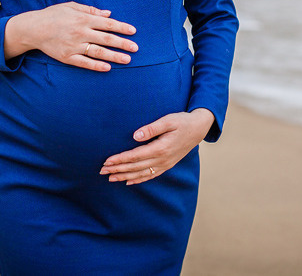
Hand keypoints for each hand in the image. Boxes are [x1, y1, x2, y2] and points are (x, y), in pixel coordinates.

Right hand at [4, 2, 137, 70]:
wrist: (33, 28)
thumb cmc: (53, 15)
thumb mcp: (71, 6)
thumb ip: (90, 10)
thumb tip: (108, 14)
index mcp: (83, 19)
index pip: (107, 24)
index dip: (122, 27)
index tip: (133, 31)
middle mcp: (80, 32)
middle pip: (106, 39)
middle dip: (122, 43)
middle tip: (135, 48)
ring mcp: (74, 46)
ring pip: (98, 52)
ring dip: (114, 56)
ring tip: (126, 59)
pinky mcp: (67, 57)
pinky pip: (84, 63)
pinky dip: (96, 65)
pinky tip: (107, 68)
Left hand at [99, 108, 214, 184]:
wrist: (199, 128)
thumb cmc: (183, 121)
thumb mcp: (168, 120)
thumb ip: (152, 128)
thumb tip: (135, 136)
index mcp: (161, 148)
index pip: (135, 156)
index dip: (120, 159)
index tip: (106, 161)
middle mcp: (162, 159)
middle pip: (135, 167)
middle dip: (118, 169)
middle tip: (102, 171)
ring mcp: (165, 164)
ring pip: (141, 173)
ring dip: (125, 176)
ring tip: (110, 178)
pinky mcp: (167, 165)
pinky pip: (151, 175)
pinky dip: (139, 179)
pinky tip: (129, 182)